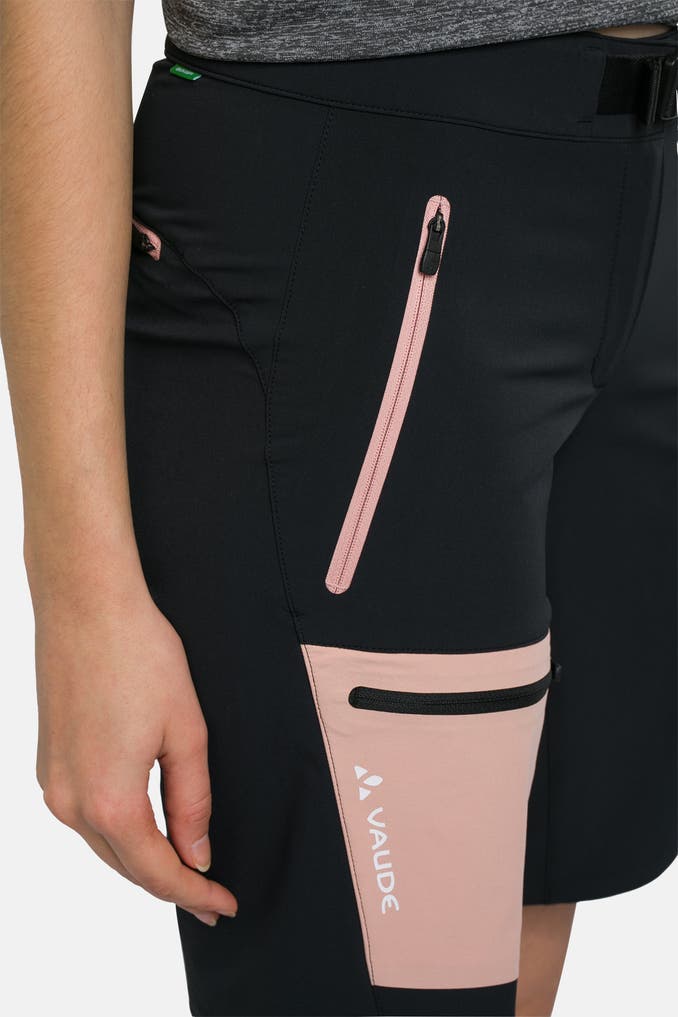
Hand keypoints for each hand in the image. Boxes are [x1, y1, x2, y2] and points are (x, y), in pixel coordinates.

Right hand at [34, 581, 235, 926]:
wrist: (86, 604)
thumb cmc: (138, 655)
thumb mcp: (186, 730)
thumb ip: (192, 800)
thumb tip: (197, 852)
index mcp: (109, 800)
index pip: (158, 872)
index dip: (196, 895)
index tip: (223, 906)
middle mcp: (70, 802)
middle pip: (127, 866)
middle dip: (171, 884)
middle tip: (211, 896)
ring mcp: (53, 783)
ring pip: (104, 844)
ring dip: (143, 859)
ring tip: (183, 865)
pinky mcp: (48, 763)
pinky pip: (87, 816)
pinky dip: (118, 831)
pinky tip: (143, 825)